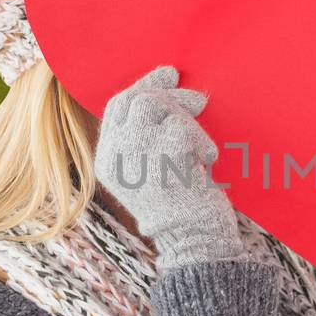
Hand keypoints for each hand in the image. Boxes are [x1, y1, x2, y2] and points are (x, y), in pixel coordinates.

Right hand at [94, 65, 242, 268]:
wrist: (196, 240)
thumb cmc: (184, 206)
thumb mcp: (153, 170)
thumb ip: (148, 137)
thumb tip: (167, 86)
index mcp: (107, 161)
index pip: (118, 107)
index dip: (144, 84)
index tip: (169, 74)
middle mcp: (114, 157)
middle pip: (135, 100)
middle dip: (170, 94)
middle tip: (199, 101)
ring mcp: (133, 156)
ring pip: (154, 105)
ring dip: (186, 117)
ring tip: (202, 146)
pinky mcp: (159, 158)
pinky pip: (179, 125)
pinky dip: (200, 139)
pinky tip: (207, 161)